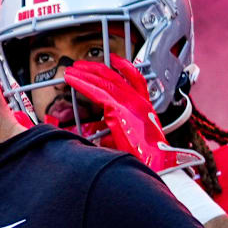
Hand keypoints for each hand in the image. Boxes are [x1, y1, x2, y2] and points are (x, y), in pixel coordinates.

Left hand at [64, 53, 201, 173]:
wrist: (154, 166)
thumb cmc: (144, 159)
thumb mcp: (130, 142)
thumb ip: (116, 135)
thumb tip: (104, 139)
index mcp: (145, 108)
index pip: (135, 80)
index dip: (124, 67)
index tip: (114, 60)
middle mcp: (139, 102)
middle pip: (115, 77)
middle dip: (96, 69)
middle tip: (81, 65)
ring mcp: (130, 104)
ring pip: (104, 81)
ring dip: (85, 74)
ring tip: (72, 71)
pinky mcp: (119, 110)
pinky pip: (96, 92)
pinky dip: (82, 84)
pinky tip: (72, 80)